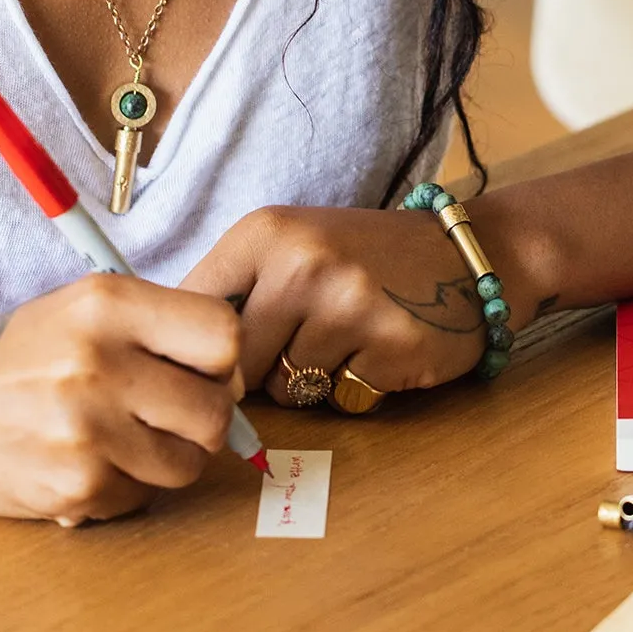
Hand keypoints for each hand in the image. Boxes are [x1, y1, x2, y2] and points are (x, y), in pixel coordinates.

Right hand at [0, 275, 241, 523]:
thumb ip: (160, 327)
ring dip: (168, 456)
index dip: (222, 358)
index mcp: (107, 302)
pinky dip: (126, 486)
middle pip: (216, 410)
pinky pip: (143, 496)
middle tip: (165, 410)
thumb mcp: (83, 308)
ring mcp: (86, 430)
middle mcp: (99, 362)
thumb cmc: (15, 353)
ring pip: (189, 464)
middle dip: (202, 416)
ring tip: (123, 434)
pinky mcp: (73, 486)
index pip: (224, 334)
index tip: (200, 367)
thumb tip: (237, 373)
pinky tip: (86, 460)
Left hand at [180, 205, 499, 403]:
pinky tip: (377, 352)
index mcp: (266, 231)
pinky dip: (354, 388)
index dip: (199, 348)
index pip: (192, 311)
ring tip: (344, 340)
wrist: (464, 253)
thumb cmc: (363, 257)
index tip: (216, 357)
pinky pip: (341, 400)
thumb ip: (235, 293)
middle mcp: (304, 262)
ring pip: (288, 388)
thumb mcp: (292, 247)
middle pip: (235, 362)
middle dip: (257, 371)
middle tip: (296, 345)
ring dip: (310, 381)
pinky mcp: (391, 346)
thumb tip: (169, 360)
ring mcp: (351, 304)